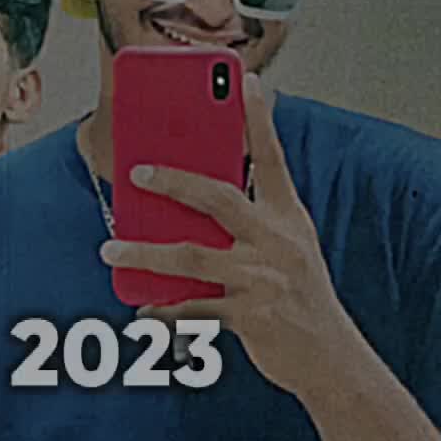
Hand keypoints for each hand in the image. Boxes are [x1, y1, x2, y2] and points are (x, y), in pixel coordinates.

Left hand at [99, 74, 352, 403]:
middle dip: (174, 180)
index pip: (273, 159)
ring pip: (190, 255)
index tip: (249, 82)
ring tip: (110, 251)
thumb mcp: (292, 251)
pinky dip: (162, 310)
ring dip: (143, 253)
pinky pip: (192, 307)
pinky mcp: (249, 315)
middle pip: (218, 197)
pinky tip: (142, 309)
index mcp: (290, 218)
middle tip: (137, 172)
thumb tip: (194, 212)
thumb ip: (254, 225)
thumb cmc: (303, 300)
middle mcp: (278, 240)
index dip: (259, 120)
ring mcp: (263, 277)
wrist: (331, 359)